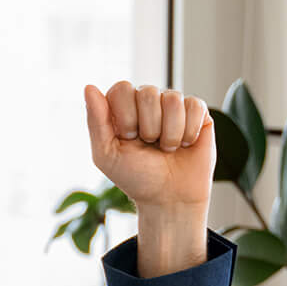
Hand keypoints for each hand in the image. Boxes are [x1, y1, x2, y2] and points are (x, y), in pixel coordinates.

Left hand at [84, 83, 214, 213]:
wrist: (170, 198)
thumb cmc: (137, 177)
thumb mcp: (107, 155)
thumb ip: (96, 121)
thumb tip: (89, 87)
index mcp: (122, 107)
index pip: (122, 88)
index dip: (126, 117)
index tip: (128, 138)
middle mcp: (147, 100)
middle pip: (148, 92)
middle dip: (149, 127)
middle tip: (150, 145)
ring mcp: (173, 104)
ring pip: (173, 99)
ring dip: (170, 133)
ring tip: (167, 147)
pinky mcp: (197, 112)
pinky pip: (195, 106)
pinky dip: (189, 132)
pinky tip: (185, 144)